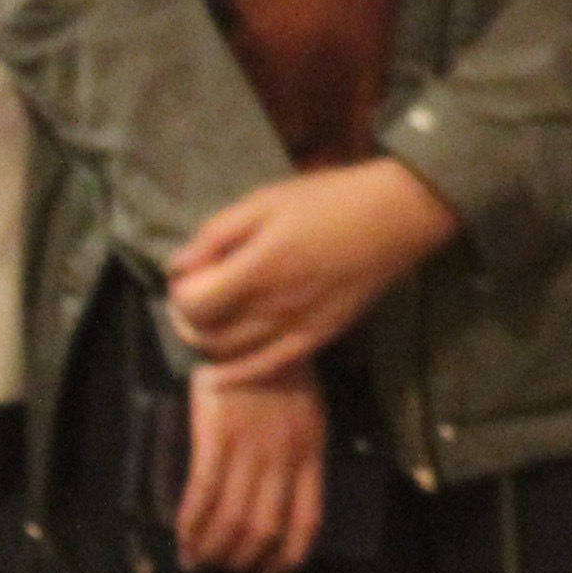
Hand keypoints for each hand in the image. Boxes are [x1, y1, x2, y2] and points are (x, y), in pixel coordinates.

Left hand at [166, 159, 460, 376]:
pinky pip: (268, 368)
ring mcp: (295, 328)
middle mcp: (272, 307)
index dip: (179, 293)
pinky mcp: (317, 338)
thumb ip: (217, 234)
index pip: (193, 304)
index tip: (188, 275)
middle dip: (187, 319)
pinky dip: (238, 373)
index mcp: (256, 269)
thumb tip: (178, 266)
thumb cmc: (327, 200)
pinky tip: (221, 371)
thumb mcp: (264, 201)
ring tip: (211, 321)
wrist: (393, 218)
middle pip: (206, 334)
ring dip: (209, 343)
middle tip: (193, 298)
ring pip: (231, 354)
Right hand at [172, 364, 330, 572]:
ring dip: (214, 549)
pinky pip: (203, 493)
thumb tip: (280, 497)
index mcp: (310, 454)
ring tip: (200, 561)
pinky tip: (182, 539)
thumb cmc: (280, 372)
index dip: (288, 558)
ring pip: (233, 520)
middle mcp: (283, 459)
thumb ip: (300, 454)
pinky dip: (192, 524)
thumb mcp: (309, 415)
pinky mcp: (215, 438)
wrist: (249, 332)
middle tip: (225, 567)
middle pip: (265, 529)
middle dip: (243, 559)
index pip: (306, 522)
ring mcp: (250, 450)